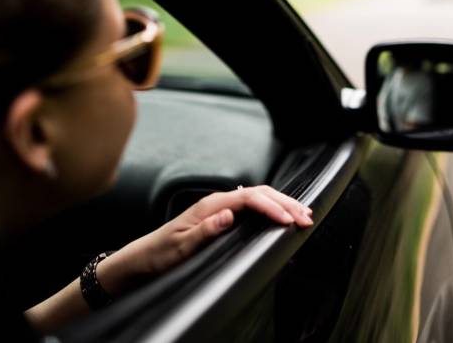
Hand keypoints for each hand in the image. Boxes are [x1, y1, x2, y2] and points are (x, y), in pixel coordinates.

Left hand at [98, 185, 312, 294]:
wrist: (144, 258)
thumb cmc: (161, 253)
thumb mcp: (181, 246)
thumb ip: (205, 230)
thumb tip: (229, 214)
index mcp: (211, 205)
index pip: (250, 197)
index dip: (272, 207)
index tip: (288, 221)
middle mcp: (218, 202)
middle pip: (259, 193)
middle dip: (286, 203)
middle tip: (307, 216)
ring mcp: (221, 208)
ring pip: (259, 198)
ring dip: (282, 204)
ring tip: (302, 214)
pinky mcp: (222, 217)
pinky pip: (253, 207)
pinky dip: (272, 209)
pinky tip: (281, 215)